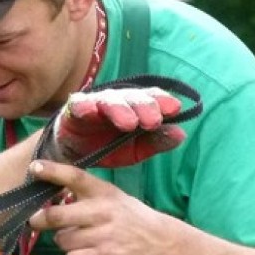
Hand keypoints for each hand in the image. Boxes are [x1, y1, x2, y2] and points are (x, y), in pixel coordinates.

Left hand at [28, 161, 168, 254]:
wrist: (160, 242)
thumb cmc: (127, 216)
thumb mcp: (110, 196)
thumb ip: (84, 193)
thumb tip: (47, 191)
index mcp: (103, 191)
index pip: (75, 176)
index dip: (53, 171)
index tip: (34, 167)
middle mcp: (102, 211)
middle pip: (56, 216)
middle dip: (39, 220)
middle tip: (35, 220)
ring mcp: (104, 235)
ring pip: (62, 240)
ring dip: (64, 241)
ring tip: (78, 239)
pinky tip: (87, 253)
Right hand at [40, 85, 184, 167]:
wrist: (74, 156)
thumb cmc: (107, 148)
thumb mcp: (135, 150)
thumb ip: (156, 142)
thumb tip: (181, 134)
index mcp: (135, 108)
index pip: (151, 98)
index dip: (163, 101)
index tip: (175, 109)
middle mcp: (117, 101)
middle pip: (132, 98)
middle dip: (144, 106)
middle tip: (153, 121)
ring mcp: (94, 103)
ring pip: (108, 101)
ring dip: (119, 109)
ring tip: (128, 123)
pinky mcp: (73, 110)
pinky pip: (78, 104)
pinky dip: (83, 106)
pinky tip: (89, 111)